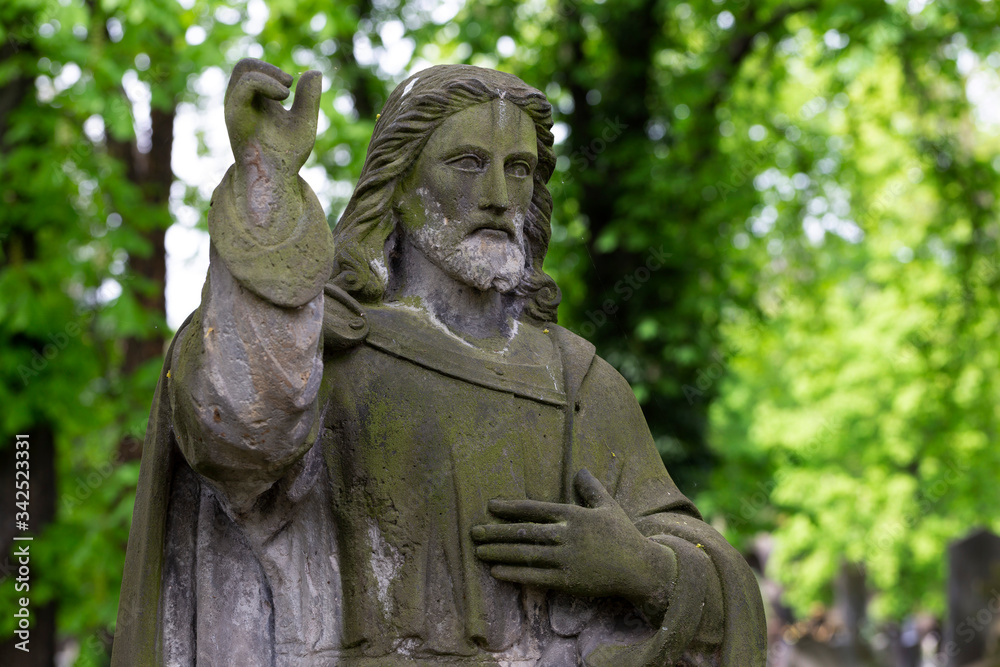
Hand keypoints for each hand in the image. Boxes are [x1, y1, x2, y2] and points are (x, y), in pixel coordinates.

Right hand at [224, 58, 321, 177]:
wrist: (275, 179)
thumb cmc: (286, 156)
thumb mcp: (303, 121)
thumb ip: (309, 98)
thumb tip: (315, 71)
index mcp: (255, 101)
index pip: (254, 70)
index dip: (272, 70)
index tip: (291, 86)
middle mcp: (242, 101)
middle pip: (244, 65)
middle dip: (268, 67)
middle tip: (289, 84)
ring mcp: (236, 106)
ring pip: (242, 69)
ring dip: (268, 72)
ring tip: (287, 93)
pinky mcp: (235, 114)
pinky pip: (245, 85)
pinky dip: (267, 83)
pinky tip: (284, 97)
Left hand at [472, 469, 676, 611]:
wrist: (640, 568)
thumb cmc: (623, 536)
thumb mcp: (608, 506)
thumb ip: (591, 488)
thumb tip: (580, 471)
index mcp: (573, 515)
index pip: (535, 509)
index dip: (511, 508)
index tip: (491, 507)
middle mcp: (565, 535)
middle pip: (523, 532)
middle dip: (496, 532)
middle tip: (473, 532)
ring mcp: (565, 559)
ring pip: (525, 554)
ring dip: (499, 552)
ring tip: (478, 551)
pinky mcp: (567, 580)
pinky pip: (534, 577)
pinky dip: (514, 573)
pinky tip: (496, 571)